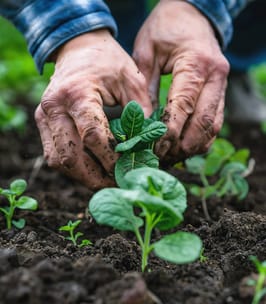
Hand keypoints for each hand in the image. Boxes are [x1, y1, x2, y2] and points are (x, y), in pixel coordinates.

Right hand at [35, 29, 151, 189]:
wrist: (78, 48)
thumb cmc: (107, 62)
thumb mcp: (132, 79)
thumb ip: (141, 111)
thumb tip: (147, 146)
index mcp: (77, 93)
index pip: (93, 136)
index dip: (111, 158)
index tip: (129, 169)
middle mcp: (54, 107)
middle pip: (71, 156)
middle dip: (95, 177)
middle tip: (117, 185)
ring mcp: (44, 116)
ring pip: (59, 161)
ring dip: (82, 176)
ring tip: (106, 181)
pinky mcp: (44, 123)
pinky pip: (54, 155)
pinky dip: (73, 168)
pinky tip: (92, 170)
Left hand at [133, 0, 229, 163]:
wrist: (191, 14)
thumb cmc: (165, 29)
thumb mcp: (147, 52)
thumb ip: (145, 88)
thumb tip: (142, 124)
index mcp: (197, 64)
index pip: (184, 107)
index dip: (168, 133)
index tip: (153, 148)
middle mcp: (215, 77)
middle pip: (203, 123)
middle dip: (182, 146)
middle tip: (161, 158)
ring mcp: (221, 86)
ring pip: (213, 127)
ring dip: (192, 146)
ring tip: (170, 157)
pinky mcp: (220, 93)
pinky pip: (215, 123)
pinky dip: (201, 139)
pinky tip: (183, 147)